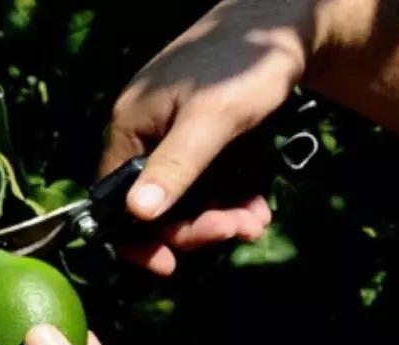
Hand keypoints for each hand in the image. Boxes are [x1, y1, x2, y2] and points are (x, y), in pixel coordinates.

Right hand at [100, 0, 315, 274]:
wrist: (284, 24)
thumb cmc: (243, 65)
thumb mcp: (212, 120)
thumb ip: (175, 166)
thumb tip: (136, 213)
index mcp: (129, 129)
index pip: (114, 201)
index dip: (139, 238)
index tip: (169, 266)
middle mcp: (141, 135)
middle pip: (152, 205)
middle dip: (194, 227)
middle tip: (240, 231)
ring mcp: (169, 137)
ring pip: (182, 198)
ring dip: (217, 218)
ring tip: (256, 222)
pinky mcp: (197, 138)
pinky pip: (202, 183)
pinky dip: (227, 200)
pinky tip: (256, 207)